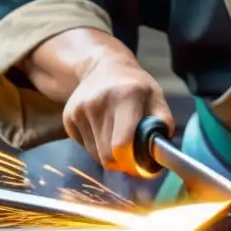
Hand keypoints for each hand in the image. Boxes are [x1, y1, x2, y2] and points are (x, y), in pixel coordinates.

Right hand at [62, 56, 174, 174]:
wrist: (104, 67)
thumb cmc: (135, 87)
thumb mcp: (155, 98)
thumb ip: (163, 123)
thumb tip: (160, 153)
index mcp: (125, 96)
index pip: (121, 144)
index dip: (131, 161)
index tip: (138, 163)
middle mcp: (98, 102)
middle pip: (106, 154)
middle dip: (120, 161)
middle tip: (130, 154)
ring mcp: (79, 110)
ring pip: (94, 154)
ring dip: (107, 153)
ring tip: (116, 135)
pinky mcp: (68, 117)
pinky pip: (84, 146)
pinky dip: (95, 145)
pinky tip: (102, 128)